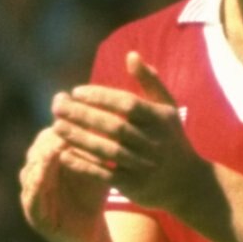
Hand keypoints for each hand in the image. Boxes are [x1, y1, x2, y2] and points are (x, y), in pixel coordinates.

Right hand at [17, 120, 111, 241]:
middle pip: (39, 147)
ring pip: (32, 168)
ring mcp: (31, 190)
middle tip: (62, 126)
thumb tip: (116, 112)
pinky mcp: (32, 212)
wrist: (89, 230)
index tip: (72, 111)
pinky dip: (35, 184)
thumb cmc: (93, 193)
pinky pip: (30, 195)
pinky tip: (43, 175)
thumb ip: (100, 143)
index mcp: (49, 156)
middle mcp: (36, 170)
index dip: (61, 123)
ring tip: (54, 147)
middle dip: (50, 137)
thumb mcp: (98, 166)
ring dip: (42, 157)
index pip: (51, 134)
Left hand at [50, 52, 217, 224]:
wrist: (187, 183)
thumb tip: (131, 55)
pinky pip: (105, 174)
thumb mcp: (167, 108)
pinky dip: (84, 165)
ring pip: (107, 150)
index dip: (101, 96)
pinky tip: (64, 155)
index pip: (127, 104)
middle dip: (83, 115)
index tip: (76, 91)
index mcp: (160, 119)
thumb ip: (149, 81)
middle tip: (57, 106)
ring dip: (79, 138)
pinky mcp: (133, 186)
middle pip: (114, 126)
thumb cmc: (171, 138)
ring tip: (56, 126)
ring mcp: (143, 165)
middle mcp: (153, 142)